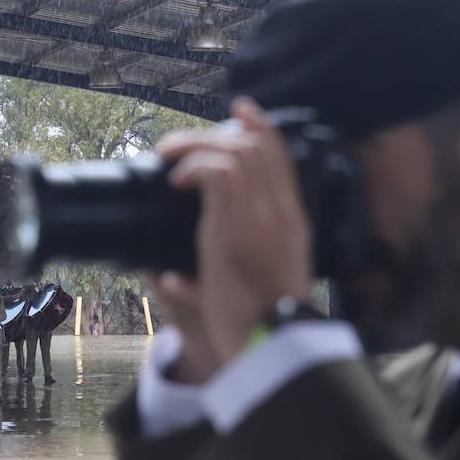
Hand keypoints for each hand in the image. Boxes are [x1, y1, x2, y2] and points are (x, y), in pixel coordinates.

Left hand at [155, 97, 312, 367]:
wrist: (270, 348)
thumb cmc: (254, 331)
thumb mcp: (239, 299)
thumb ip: (214, 284)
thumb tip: (167, 277)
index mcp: (292, 226)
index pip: (283, 161)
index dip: (262, 129)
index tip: (241, 110)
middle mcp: (283, 214)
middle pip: (258, 147)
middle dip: (216, 133)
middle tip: (179, 144)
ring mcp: (262, 217)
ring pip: (235, 151)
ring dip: (195, 145)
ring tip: (168, 157)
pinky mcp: (237, 226)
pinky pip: (217, 171)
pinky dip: (193, 166)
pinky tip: (177, 182)